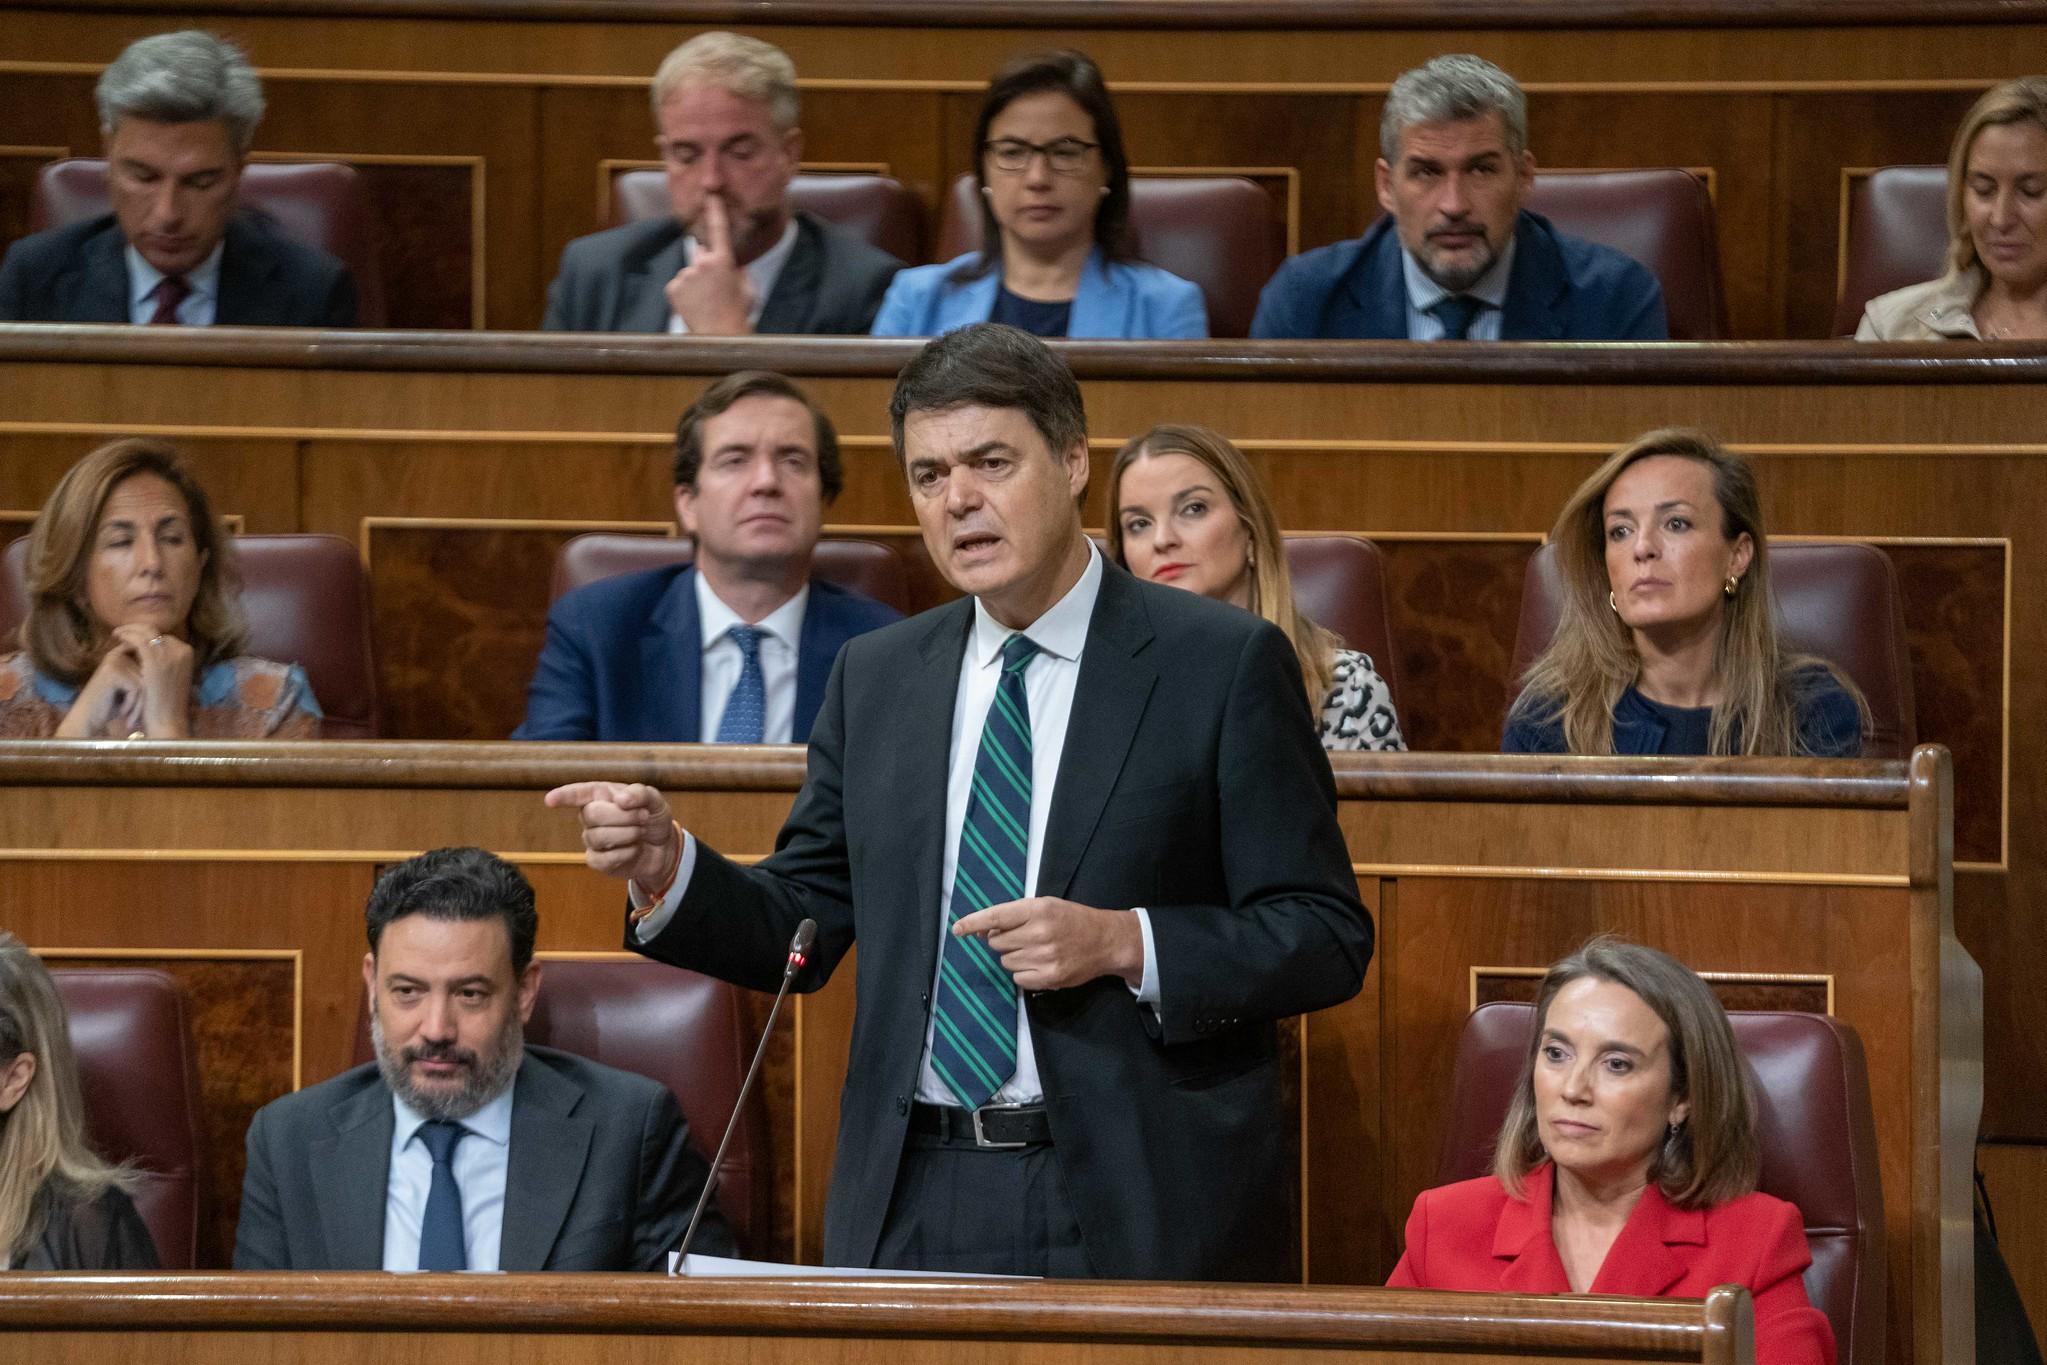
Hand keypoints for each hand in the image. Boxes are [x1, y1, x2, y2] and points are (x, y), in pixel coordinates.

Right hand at [56, 637, 144, 737]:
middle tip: (134, 715)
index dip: (149, 684)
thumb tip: (167, 670)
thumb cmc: (110, 706)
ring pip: (145, 682)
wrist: (86, 720)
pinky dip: (133, 704)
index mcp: (121, 654)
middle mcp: (116, 654)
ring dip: (140, 703)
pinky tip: (122, 713)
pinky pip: (137, 689)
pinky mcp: (112, 672)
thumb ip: (142, 674)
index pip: (148, 663)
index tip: (143, 703)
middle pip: (149, 674)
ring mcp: (114, 661)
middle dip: (145, 697)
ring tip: (130, 716)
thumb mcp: (129, 688)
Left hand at [111, 624, 193, 737]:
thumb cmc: (166, 703)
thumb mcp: (172, 676)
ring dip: (130, 630)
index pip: (163, 636)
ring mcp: (169, 654)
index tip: (133, 637)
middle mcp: (181, 649)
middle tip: (122, 631)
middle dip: (137, 629)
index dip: (146, 635)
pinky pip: (138, 640)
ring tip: (117, 633)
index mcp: (187, 652)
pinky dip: (127, 636)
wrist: (167, 719)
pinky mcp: (155, 659)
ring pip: (146, 631)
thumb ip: (166, 661)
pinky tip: (118, 638)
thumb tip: (149, 649)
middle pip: (155, 631)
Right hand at [545, 781, 680, 888]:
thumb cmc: (652, 818)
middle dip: (623, 816)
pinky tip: (634, 849)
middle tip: (643, 817)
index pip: (577, 793)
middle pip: (592, 813)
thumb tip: (620, 800)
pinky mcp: (596, 860)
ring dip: (628, 834)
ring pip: (598, 836)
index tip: (550, 800)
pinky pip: (604, 858)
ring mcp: (591, 839)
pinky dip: (626, 853)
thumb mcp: (654, 800)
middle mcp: (591, 815)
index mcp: (600, 795)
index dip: (563, 796)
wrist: (664, 847)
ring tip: (640, 832)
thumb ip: (640, 794)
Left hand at [664, 194, 755, 335]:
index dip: (714, 209)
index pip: (719, 229)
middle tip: (714, 288)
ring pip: (689, 272)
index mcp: (724, 260)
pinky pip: (679, 285)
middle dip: (706, 265)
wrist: (720, 336)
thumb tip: (732, 264)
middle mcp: (702, 263)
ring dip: (695, 283)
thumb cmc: (739, 313)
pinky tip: (694, 306)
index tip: (710, 193)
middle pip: (701, 255)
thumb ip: (738, 270)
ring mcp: (685, 275)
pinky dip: (684, 293)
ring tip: (705, 302)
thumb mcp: (747, 288)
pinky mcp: (673, 287)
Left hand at [950, 898, 1143, 991]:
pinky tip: (1041, 964)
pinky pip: (1017, 978)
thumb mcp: (1045, 906)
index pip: (996, 916)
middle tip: (1024, 937)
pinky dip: (1024, 972)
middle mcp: (1039, 933)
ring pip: (1006, 962)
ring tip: (1036, 950)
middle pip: (997, 943)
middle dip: (1004, 941)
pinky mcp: (1049, 977)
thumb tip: (983, 932)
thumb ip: (1015, 916)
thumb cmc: (1072, 920)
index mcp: (1037, 909)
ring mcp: (1044, 957)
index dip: (973, 923)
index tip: (957, 929)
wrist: (1105, 941)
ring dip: (1014, 957)